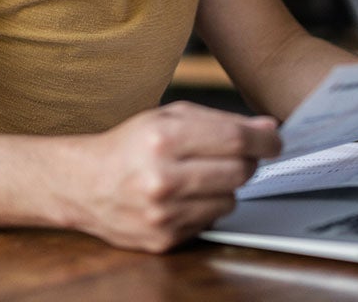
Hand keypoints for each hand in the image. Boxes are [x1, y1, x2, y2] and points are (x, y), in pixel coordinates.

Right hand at [65, 101, 279, 251]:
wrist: (84, 185)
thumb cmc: (130, 147)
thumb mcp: (169, 118)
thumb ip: (220, 121)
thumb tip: (267, 128)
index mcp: (163, 138)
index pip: (235, 139)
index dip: (264, 140)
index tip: (274, 140)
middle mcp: (162, 178)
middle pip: (240, 172)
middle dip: (246, 162)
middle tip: (233, 156)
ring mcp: (163, 213)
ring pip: (231, 201)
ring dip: (224, 188)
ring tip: (198, 178)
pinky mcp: (164, 239)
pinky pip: (210, 222)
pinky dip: (205, 209)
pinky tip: (183, 198)